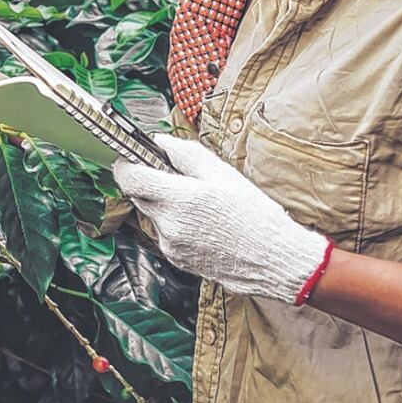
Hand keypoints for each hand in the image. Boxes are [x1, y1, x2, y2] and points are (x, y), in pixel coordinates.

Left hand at [112, 133, 332, 305]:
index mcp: (179, 199)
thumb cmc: (254, 215)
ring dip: (165, 204)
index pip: (129, 178)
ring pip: (152, 214)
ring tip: (200, 204)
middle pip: (139, 195)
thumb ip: (184, 153)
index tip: (134, 156)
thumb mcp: (222, 173)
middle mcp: (168, 224)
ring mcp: (170, 245)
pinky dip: (175, 223)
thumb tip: (160, 142)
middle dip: (150, 182)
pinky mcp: (176, 259)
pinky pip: (165, 233)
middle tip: (178, 177)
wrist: (274, 261)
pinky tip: (202, 223)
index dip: (126, 164)